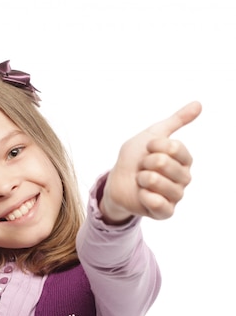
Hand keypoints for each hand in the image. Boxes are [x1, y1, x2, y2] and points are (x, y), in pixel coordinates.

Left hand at [100, 101, 201, 222]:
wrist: (116, 181)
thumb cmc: (135, 158)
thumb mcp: (152, 134)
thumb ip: (176, 121)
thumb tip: (199, 103)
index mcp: (184, 159)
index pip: (174, 147)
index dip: (154, 146)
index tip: (147, 149)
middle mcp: (184, 177)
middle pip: (164, 164)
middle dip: (145, 163)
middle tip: (142, 168)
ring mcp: (176, 196)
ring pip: (159, 183)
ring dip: (142, 179)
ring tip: (140, 180)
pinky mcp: (165, 212)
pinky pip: (160, 205)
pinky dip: (145, 197)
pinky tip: (142, 194)